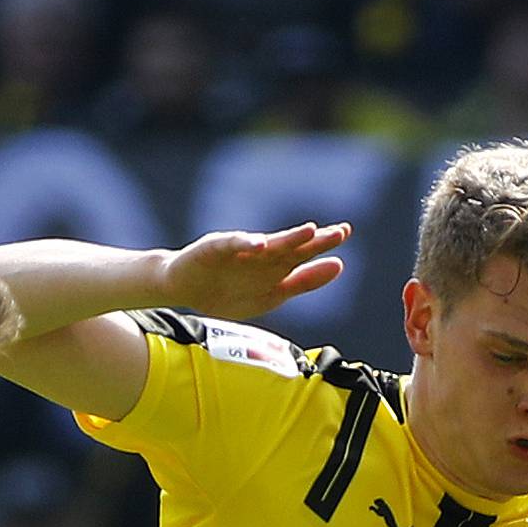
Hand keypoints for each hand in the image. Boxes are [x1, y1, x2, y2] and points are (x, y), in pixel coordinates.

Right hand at [158, 223, 350, 320]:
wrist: (182, 287)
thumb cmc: (227, 291)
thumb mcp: (272, 294)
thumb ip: (304, 281)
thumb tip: (339, 266)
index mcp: (274, 265)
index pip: (303, 253)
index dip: (323, 243)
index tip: (345, 233)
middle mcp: (259, 253)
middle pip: (291, 246)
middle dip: (314, 240)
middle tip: (340, 232)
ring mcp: (237, 250)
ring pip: (267, 243)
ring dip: (288, 239)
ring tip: (309, 231)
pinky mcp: (214, 249)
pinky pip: (231, 245)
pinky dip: (245, 244)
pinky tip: (260, 244)